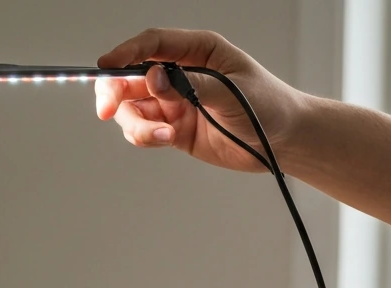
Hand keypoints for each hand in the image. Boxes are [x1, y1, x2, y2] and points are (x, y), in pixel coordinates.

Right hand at [95, 28, 305, 171]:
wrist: (284, 142)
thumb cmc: (268, 106)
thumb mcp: (233, 92)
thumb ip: (192, 84)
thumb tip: (156, 77)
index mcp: (197, 51)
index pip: (153, 44)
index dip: (126, 52)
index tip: (106, 64)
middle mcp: (180, 73)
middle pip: (131, 75)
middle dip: (114, 91)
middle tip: (107, 110)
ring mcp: (175, 102)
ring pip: (133, 107)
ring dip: (136, 123)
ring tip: (163, 135)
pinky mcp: (174, 129)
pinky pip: (145, 130)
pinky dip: (147, 137)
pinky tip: (167, 139)